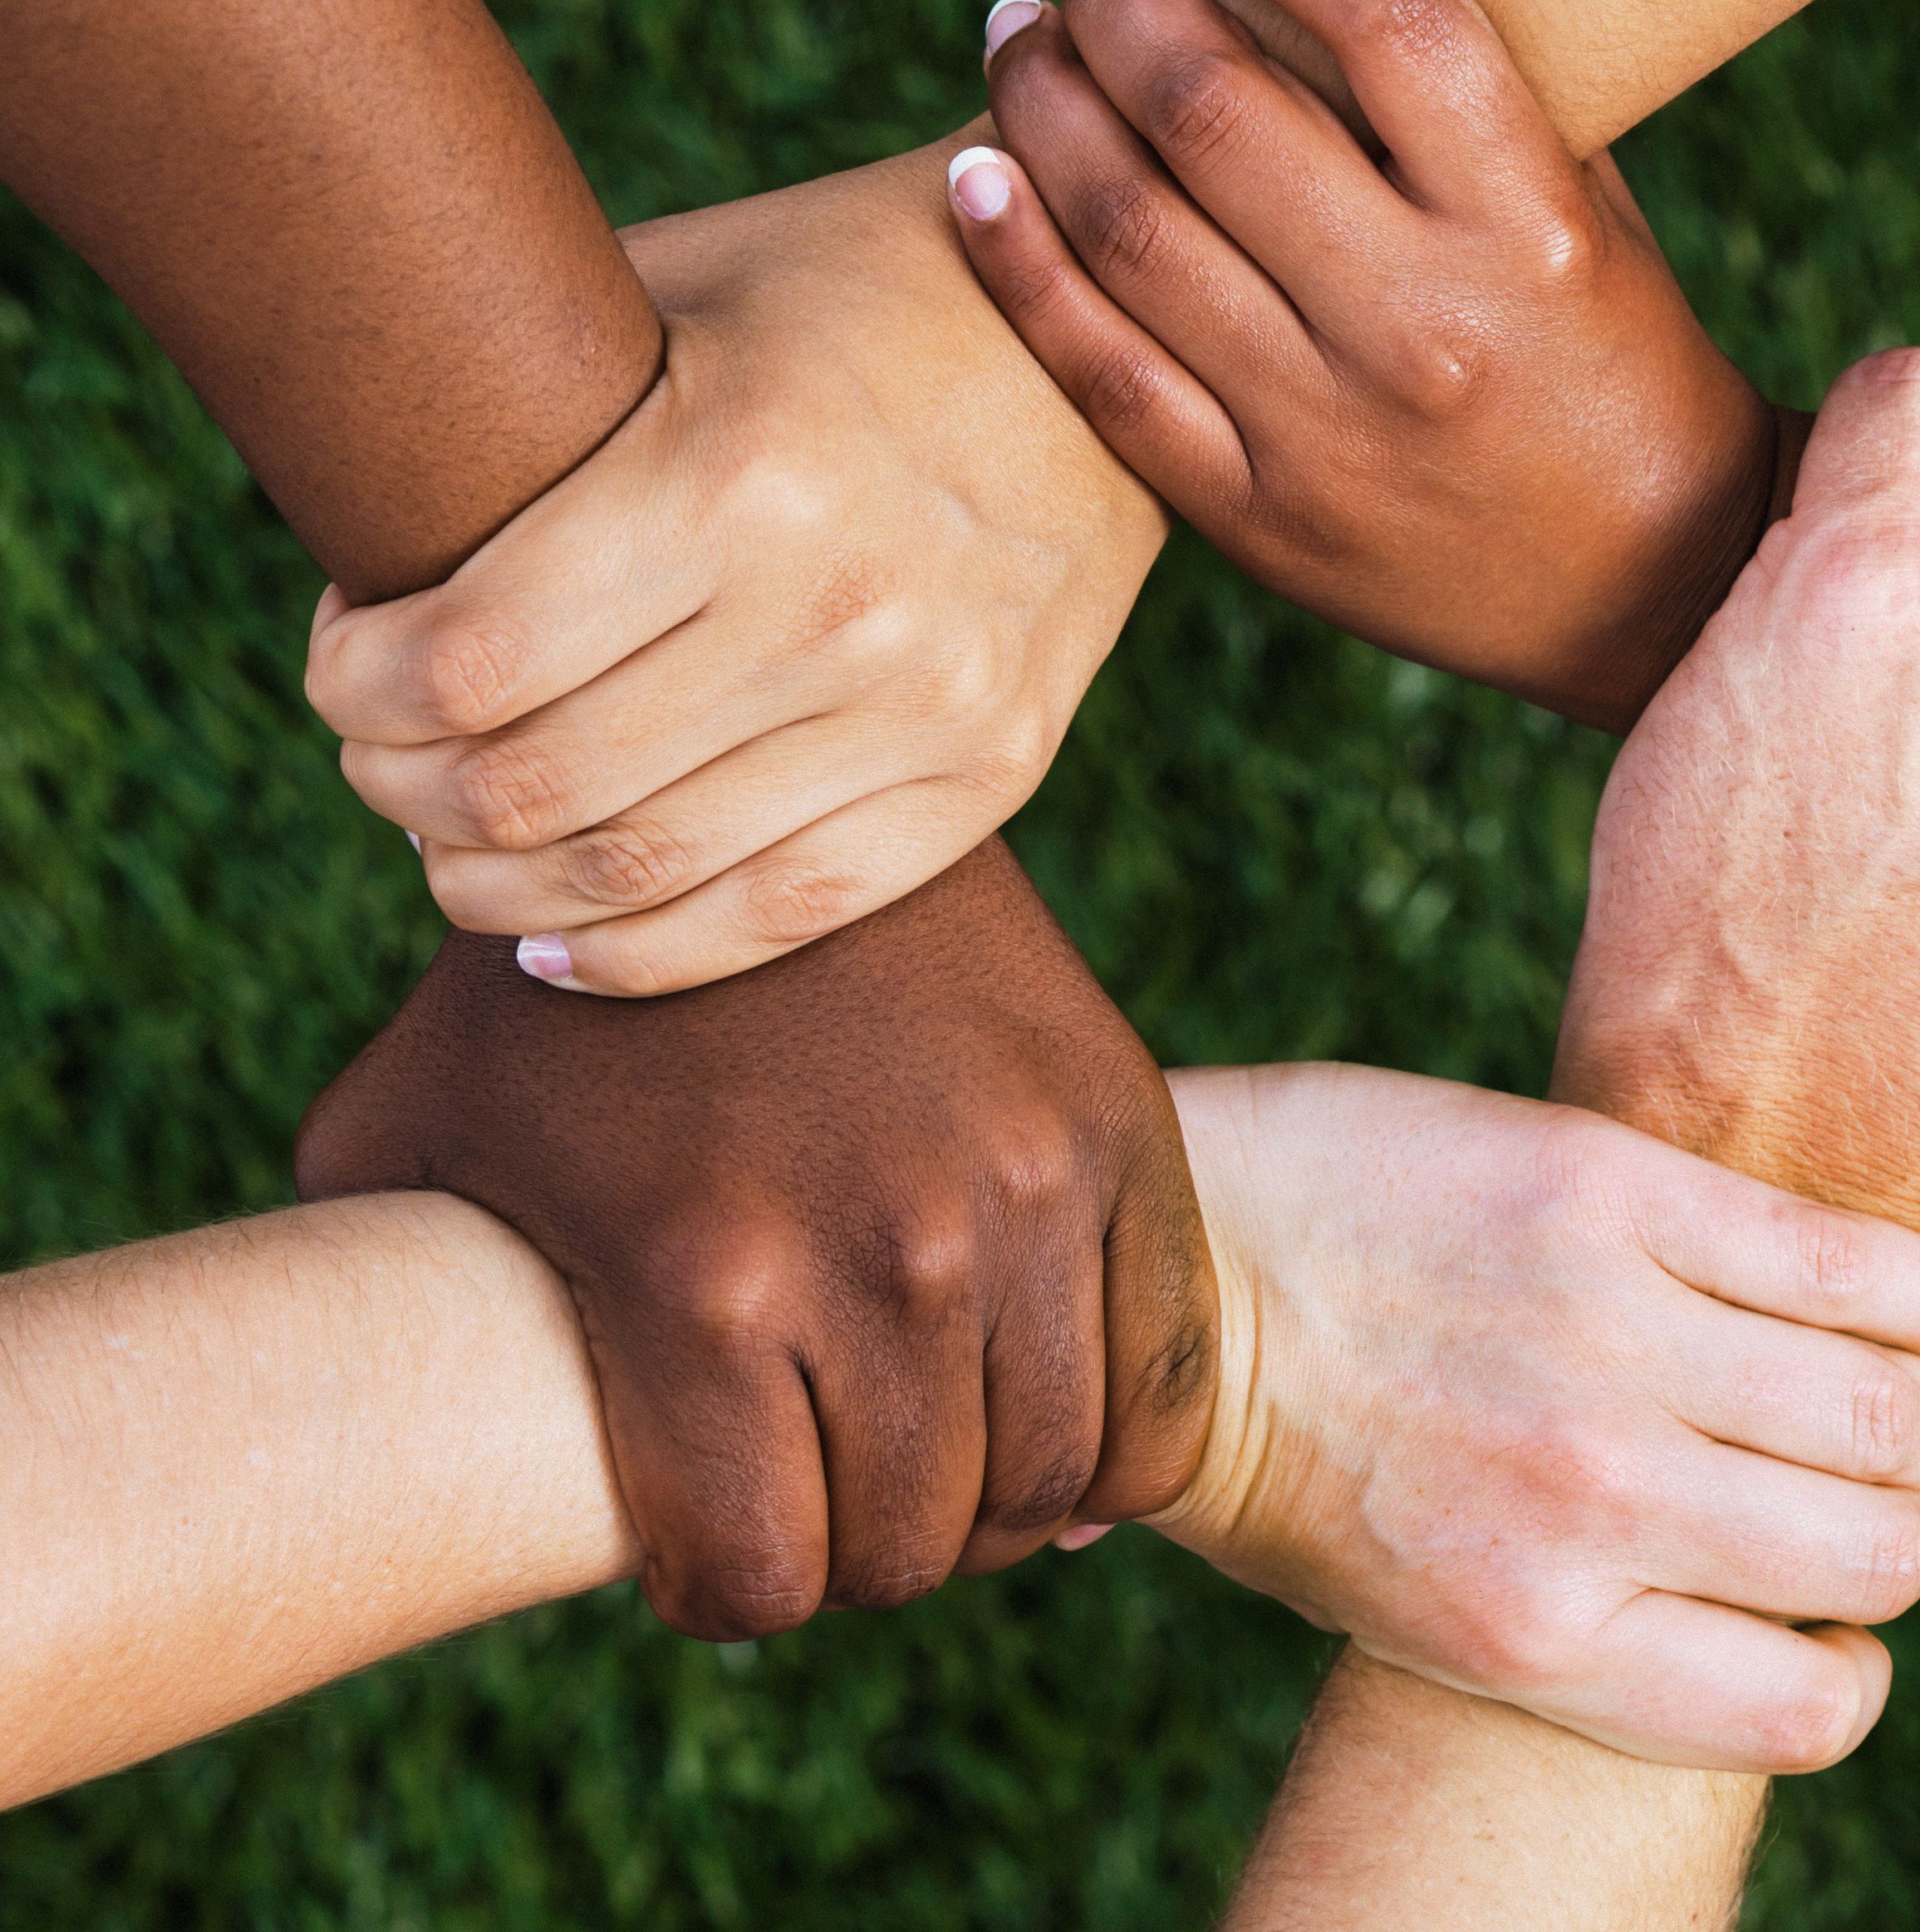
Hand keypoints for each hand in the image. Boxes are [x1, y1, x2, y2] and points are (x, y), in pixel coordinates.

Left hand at [293, 838, 1215, 1637]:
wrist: (741, 767)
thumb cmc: (559, 975)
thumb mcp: (407, 1119)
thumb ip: (342, 1279)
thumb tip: (321, 1411)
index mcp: (703, 1286)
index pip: (761, 1579)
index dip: (727, 1584)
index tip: (719, 1539)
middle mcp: (885, 1255)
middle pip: (908, 1543)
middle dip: (854, 1548)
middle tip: (823, 1488)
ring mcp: (1022, 1192)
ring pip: (1049, 1483)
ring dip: (985, 1505)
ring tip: (930, 1448)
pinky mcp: (1120, 1130)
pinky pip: (1167, 1384)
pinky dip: (1118, 1445)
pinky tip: (1046, 1409)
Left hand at [302, 145, 1165, 995]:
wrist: (1087, 352)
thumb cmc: (838, 300)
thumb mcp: (674, 293)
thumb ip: (532, 408)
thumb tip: (356, 516)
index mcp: (733, 470)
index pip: (464, 661)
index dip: (355, 689)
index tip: (343, 664)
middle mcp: (835, 606)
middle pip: (532, 786)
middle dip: (405, 792)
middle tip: (382, 761)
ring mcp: (926, 707)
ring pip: (639, 875)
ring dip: (499, 887)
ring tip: (454, 854)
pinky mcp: (989, 775)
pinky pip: (780, 916)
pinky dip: (638, 956)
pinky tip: (555, 944)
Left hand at [951, 0, 1778, 732]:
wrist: (1644, 592)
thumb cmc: (1611, 362)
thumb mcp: (1585, 213)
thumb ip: (1464, 102)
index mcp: (1529, 228)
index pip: (1383, 15)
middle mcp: (1425, 325)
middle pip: (1213, 108)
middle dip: (1121, 3)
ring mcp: (1330, 433)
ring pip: (1130, 227)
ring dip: (1044, 104)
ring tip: (1021, 45)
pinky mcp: (1259, 518)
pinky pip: (1101, 373)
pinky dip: (1017, 260)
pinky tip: (976, 177)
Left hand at [1147, 1063, 1919, 1772]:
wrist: (1165, 1256)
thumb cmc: (1271, 1437)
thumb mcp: (1392, 1602)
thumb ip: (1554, 1631)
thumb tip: (1713, 1657)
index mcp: (1536, 1632)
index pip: (1805, 1708)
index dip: (1846, 1663)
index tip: (1828, 1617)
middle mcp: (1594, 1504)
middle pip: (1875, 1550)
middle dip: (1899, 1526)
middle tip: (1867, 1478)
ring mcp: (1611, 1339)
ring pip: (1892, 1412)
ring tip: (1917, 1391)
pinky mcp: (1616, 1194)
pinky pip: (1849, 1265)